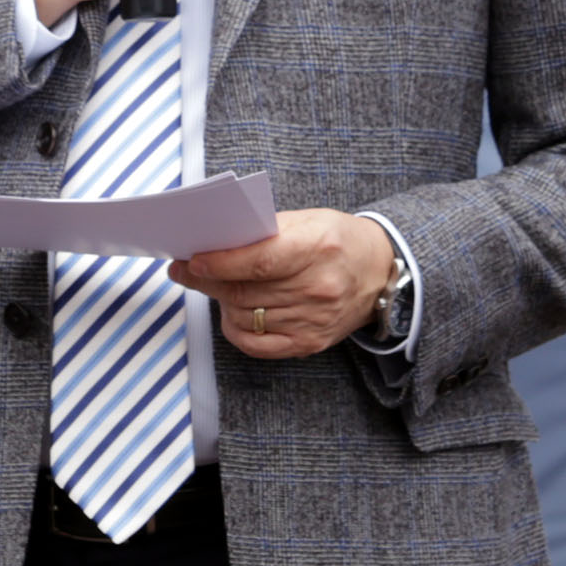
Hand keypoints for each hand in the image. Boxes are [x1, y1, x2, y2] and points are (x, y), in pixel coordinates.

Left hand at [172, 209, 396, 358]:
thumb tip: (215, 244)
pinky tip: (232, 312)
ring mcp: (313, 320)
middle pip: (244, 291)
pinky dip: (235, 329)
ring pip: (244, 317)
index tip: (192, 261)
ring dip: (220, 301)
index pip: (258, 261)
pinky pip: (255, 344)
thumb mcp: (308, 220)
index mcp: (318, 248)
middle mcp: (317, 288)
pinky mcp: (309, 343)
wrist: (378, 272)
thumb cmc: (338, 240)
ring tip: (216, 286)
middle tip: (186, 271)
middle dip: (207, 282)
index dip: (219, 263)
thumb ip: (264, 231)